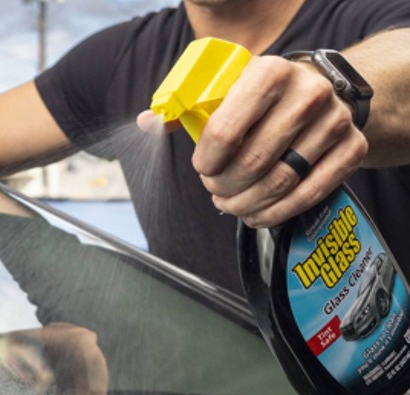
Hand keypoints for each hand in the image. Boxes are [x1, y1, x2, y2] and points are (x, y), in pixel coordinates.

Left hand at [139, 56, 367, 227]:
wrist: (325, 92)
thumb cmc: (263, 98)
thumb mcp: (229, 91)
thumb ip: (188, 109)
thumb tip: (147, 122)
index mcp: (268, 73)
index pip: (225, 131)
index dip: (207, 161)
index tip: (203, 169)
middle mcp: (307, 93)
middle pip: (252, 162)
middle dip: (224, 186)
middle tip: (215, 191)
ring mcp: (335, 122)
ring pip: (279, 183)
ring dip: (246, 204)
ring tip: (231, 205)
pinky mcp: (353, 149)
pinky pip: (309, 194)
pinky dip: (277, 213)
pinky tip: (258, 215)